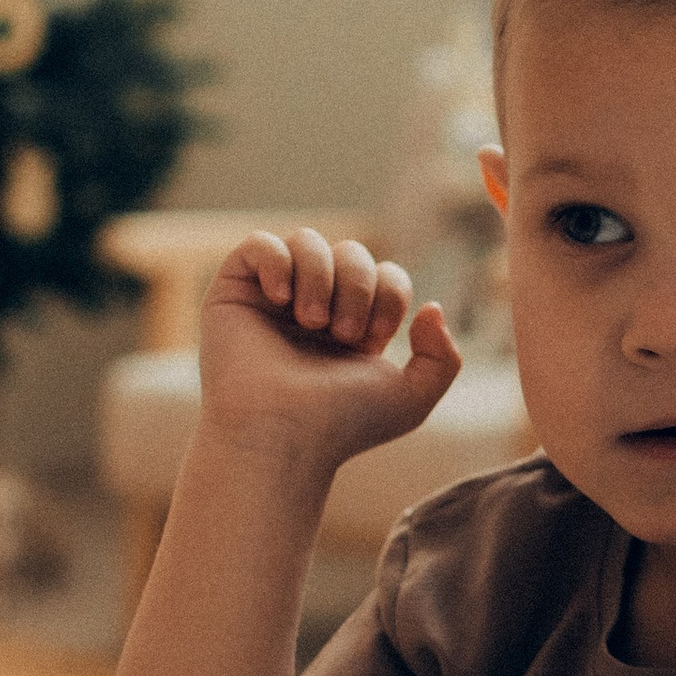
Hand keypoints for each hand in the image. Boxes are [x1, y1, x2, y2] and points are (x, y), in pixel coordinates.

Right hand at [195, 230, 460, 476]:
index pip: (385, 275)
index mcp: (353, 328)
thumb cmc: (341, 424)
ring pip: (307, 241)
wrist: (282, 435)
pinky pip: (258, 244)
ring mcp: (272, 300)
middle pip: (351, 252)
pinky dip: (276, 261)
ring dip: (320, 275)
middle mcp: (313, 308)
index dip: (389, 292)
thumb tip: (432, 307)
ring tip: (311, 321)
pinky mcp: (233, 294)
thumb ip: (442, 358)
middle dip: (357, 285)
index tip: (375, 336)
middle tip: (342, 333)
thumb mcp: (411, 399)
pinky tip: (281, 298)